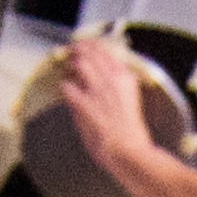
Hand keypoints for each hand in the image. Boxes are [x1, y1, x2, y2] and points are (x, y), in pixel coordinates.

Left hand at [57, 33, 161, 177]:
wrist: (129, 151)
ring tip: (67, 66)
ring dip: (71, 64)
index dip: (93, 46)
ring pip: (80, 63)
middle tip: (71, 50)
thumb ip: (117, 88)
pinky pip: (68, 86)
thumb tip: (100, 82)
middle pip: (92, 52)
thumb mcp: (131, 102)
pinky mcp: (85, 104)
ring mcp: (98, 90)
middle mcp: (112, 79)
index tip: (85, 45)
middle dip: (79, 49)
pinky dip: (65, 87)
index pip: (107, 51)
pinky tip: (65, 91)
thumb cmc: (132, 134)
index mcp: (126, 78)